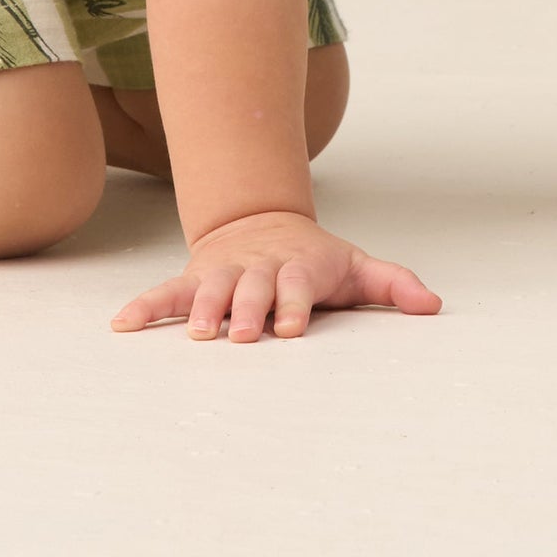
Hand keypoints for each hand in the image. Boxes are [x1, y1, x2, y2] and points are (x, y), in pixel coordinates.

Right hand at [110, 209, 441, 340]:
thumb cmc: (314, 259)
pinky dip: (144, 307)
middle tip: (242, 334)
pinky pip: (166, 294)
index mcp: (296, 268)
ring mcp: (223, 275)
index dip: (293, 304)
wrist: (262, 222)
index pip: (296, 285)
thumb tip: (433, 306)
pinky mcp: (194, 281)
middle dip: (246, 310)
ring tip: (197, 334)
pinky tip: (122, 325)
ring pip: (208, 289)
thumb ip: (393, 284)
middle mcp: (257, 270)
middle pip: (251, 288)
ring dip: (202, 310)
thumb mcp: (356, 267)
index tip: (292, 326)